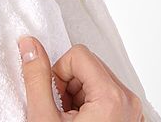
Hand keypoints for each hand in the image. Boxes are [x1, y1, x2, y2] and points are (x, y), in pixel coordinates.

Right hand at [19, 35, 143, 121]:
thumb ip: (36, 78)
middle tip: (60, 113)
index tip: (54, 99)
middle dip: (68, 85)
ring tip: (69, 121)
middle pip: (89, 65)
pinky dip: (89, 106)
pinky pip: (107, 95)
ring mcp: (132, 110)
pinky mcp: (129, 118)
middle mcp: (128, 100)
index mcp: (112, 97)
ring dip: (77, 96)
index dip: (58, 73)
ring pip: (96, 80)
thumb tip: (29, 45)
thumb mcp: (44, 118)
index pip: (78, 54)